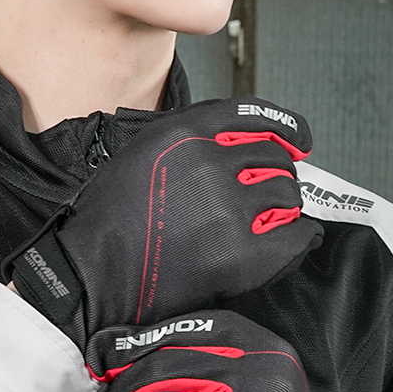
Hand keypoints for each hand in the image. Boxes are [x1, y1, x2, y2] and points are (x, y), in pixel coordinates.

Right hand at [5, 98, 322, 344]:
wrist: (94, 275)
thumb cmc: (108, 221)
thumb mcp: (140, 152)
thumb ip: (187, 140)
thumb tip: (234, 143)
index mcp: (185, 132)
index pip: (255, 116)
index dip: (285, 128)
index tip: (298, 139)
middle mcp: (212, 163)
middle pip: (276, 157)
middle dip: (277, 174)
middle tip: (268, 194)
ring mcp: (230, 208)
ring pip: (287, 193)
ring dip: (283, 207)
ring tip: (266, 222)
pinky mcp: (242, 252)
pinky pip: (296, 233)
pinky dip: (298, 236)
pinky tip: (288, 241)